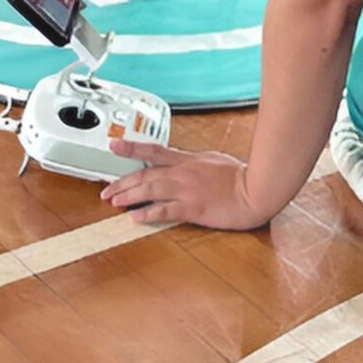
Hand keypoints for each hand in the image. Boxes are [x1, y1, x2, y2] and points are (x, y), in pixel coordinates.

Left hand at [100, 143, 267, 228]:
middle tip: (105, 189)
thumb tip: (184, 163)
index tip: (113, 145)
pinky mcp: (193, 207)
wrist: (257, 188)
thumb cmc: (241, 176)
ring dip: (128, 195)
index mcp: (188, 159)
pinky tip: (135, 217)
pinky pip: (164, 210)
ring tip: (113, 201)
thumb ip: (196, 162)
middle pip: (145, 173)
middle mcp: (183, 172)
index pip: (153, 150)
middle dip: (122, 181)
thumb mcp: (215, 160)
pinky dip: (148, 213)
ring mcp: (187, 189)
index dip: (131, 147)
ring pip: (149, 190)